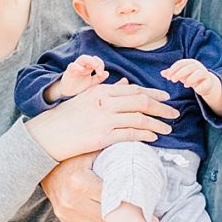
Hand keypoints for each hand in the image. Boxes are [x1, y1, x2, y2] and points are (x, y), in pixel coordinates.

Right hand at [26, 78, 178, 160]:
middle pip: (142, 102)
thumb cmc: (66, 117)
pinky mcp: (102, 137)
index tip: (167, 97)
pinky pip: (130, 134)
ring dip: (158, 123)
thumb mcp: (86, 97)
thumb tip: (125, 83)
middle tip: (175, 113)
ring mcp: (104, 120)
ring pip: (140, 119)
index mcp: (102, 91)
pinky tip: (153, 137)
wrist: (45, 136)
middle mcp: (105, 103)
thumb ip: (107, 90)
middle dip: (162, 108)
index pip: (135, 90)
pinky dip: (145, 135)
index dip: (154, 94)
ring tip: (168, 128)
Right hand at [41, 151, 159, 221]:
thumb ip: (115, 155)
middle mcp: (71, 201)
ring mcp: (66, 213)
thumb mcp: (93, 150)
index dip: (135, 209)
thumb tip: (144, 157)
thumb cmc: (74, 154)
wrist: (43, 164)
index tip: (153, 217)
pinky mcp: (65, 220)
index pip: (114, 200)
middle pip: (108, 219)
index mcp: (80, 182)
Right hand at [57, 55, 108, 98]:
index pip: (96, 61)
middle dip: (97, 62)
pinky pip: (72, 65)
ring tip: (95, 67)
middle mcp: (83, 66)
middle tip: (100, 71)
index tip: (102, 74)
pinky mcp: (69, 71)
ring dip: (90, 61)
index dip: (101, 65)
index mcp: (89, 67)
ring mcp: (76, 67)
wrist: (68, 93)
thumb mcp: (91, 83)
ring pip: (83, 58)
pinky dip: (77, 66)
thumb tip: (107, 73)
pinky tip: (82, 70)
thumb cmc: (79, 86)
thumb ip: (99, 78)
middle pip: (90, 58)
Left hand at [161, 59, 221, 116]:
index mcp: (190, 62)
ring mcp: (205, 73)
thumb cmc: (190, 77)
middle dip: (179, 73)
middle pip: (189, 67)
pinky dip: (200, 86)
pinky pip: (206, 83)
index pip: (180, 63)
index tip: (168, 78)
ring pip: (199, 73)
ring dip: (191, 79)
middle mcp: (198, 66)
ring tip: (185, 85)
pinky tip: (196, 89)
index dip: (173, 70)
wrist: (206, 83)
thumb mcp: (180, 74)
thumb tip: (162, 72)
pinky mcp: (209, 82)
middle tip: (173, 80)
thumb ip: (172, 73)